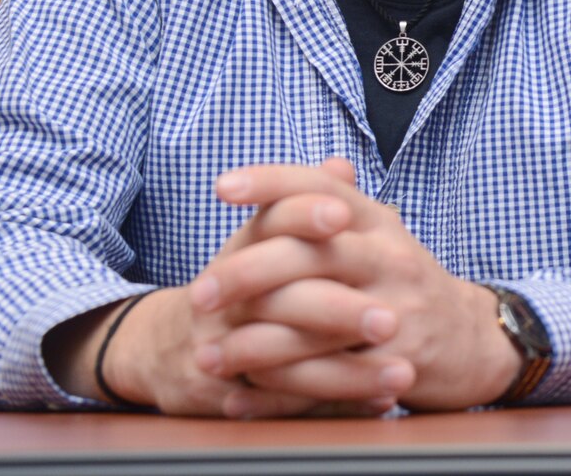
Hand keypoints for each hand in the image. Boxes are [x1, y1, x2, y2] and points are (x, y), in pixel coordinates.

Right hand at [46, 159, 401, 416]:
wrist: (169, 345)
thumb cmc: (240, 285)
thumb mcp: (264, 239)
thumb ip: (305, 203)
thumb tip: (340, 165)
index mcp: (246, 248)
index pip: (271, 220)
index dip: (304, 214)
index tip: (343, 216)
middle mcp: (229, 297)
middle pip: (283, 299)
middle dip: (340, 311)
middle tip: (391, 320)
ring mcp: (223, 347)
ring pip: (287, 361)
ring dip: (349, 373)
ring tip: (401, 374)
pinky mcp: (225, 394)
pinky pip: (283, 403)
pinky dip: (333, 405)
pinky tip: (377, 404)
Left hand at [194, 157, 520, 411]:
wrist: (475, 341)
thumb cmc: (408, 286)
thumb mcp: (383, 237)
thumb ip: (347, 205)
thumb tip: (324, 162)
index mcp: (379, 223)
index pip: (324, 189)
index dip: (273, 182)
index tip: (223, 187)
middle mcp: (390, 258)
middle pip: (311, 253)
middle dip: (246, 273)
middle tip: (199, 294)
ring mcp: (396, 311)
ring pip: (312, 322)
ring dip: (251, 342)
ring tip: (207, 355)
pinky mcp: (396, 364)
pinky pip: (328, 378)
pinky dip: (277, 392)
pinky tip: (241, 394)